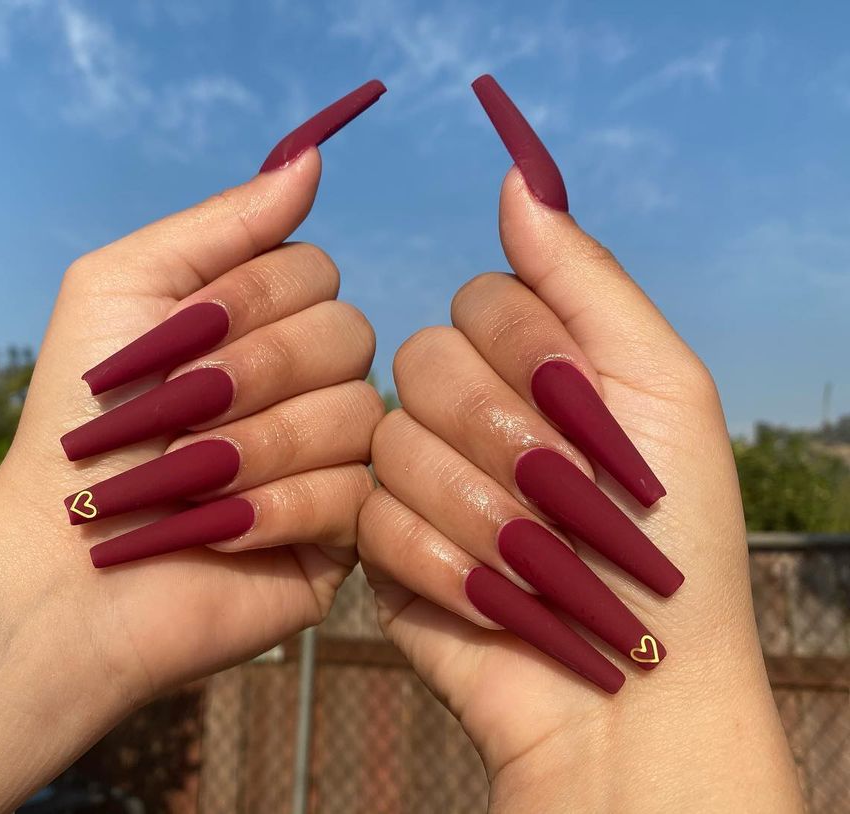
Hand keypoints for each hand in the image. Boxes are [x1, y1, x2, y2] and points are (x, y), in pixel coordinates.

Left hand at [0, 146, 380, 812]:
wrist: (56, 562)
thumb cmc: (77, 421)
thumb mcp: (123, 289)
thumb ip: (219, 224)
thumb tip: (311, 156)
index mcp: (267, 323)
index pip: (316, 270)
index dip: (249, 301)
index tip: (171, 343)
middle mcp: (312, 382)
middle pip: (350, 334)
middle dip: (250, 374)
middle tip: (173, 416)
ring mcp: (334, 458)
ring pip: (359, 415)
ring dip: (253, 448)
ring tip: (184, 482)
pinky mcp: (342, 534)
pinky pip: (357, 497)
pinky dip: (274, 512)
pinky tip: (214, 534)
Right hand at [358, 76, 803, 811]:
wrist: (632, 686)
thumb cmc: (669, 539)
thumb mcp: (660, 388)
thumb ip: (584, 280)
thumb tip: (517, 176)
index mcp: (533, 364)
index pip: (483, 300)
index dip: (529, 354)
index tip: (586, 414)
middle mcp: (467, 410)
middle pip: (425, 361)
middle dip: (500, 438)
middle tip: (561, 496)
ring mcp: (419, 476)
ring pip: (393, 442)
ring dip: (478, 511)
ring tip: (535, 563)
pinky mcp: (382, 544)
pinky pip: (372, 518)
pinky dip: (442, 564)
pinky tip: (491, 599)